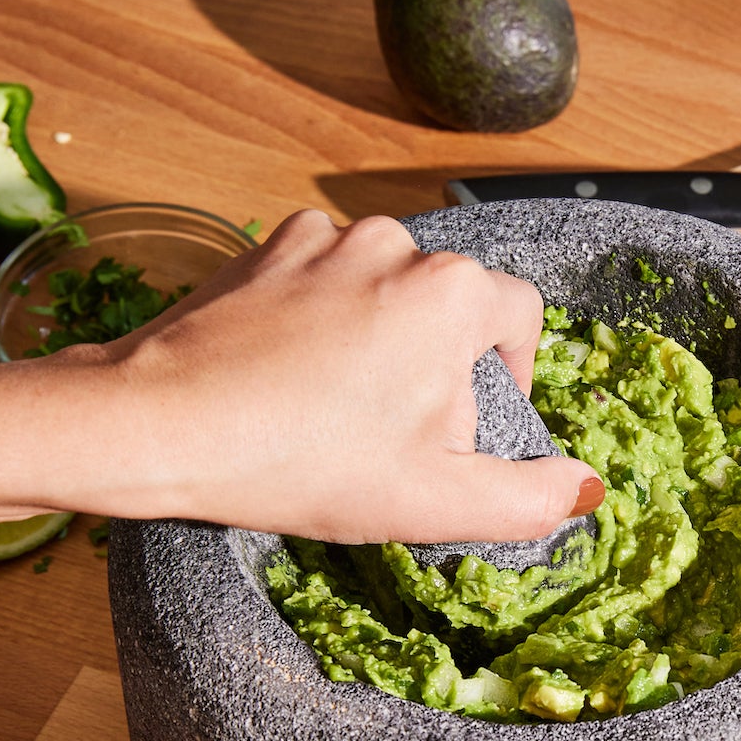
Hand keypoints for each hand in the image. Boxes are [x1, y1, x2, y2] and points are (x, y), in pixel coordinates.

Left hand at [79, 210, 602, 543]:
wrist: (158, 424)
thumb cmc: (297, 461)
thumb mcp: (433, 502)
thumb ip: (528, 499)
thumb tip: (582, 487)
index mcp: (452, 293)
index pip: (519, 317)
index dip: (509, 375)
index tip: (470, 424)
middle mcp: (395, 244)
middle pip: (448, 307)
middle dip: (434, 369)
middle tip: (389, 438)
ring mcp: (324, 238)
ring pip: (384, 292)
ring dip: (376, 344)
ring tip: (330, 412)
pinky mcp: (266, 245)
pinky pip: (323, 280)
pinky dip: (320, 323)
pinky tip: (288, 379)